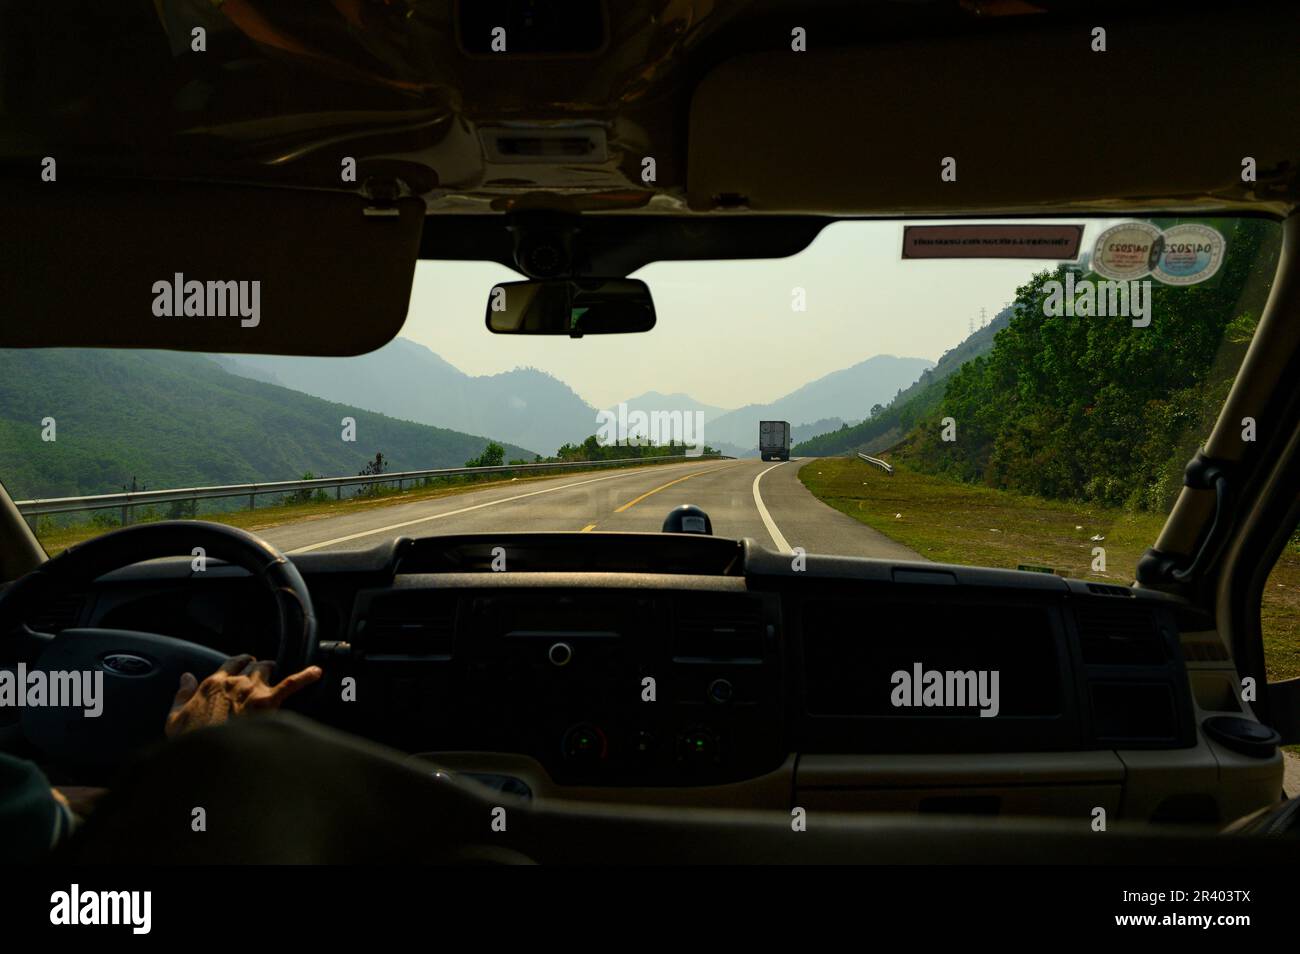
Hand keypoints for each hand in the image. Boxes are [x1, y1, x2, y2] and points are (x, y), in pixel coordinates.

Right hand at [165, 655, 322, 737]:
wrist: (208, 757)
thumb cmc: (191, 741)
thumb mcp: (175, 718)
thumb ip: (182, 695)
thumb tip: (185, 677)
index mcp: (212, 684)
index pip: (230, 663)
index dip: (239, 663)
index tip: (244, 664)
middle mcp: (233, 682)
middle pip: (251, 663)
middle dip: (257, 666)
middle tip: (262, 672)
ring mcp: (252, 689)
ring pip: (267, 668)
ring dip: (271, 670)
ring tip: (276, 673)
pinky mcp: (268, 700)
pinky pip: (291, 684)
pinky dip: (305, 676)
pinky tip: (316, 672)